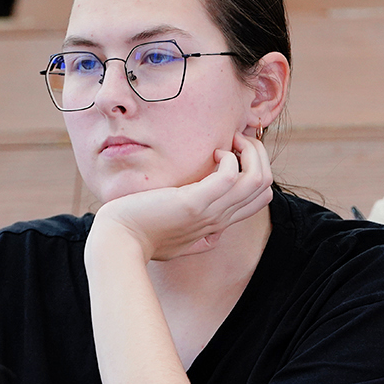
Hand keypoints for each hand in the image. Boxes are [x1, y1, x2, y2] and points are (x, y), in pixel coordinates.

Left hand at [91, 133, 274, 261]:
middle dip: (258, 155)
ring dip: (250, 152)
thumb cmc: (141, 239)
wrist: (118, 242)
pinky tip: (212, 153)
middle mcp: (219, 219)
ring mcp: (209, 212)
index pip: (259, 199)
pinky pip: (230, 176)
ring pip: (258, 179)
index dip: (255, 170)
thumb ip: (199, 238)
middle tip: (235, 141)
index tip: (233, 153)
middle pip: (265, 186)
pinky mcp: (193, 203)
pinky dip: (229, 159)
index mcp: (216, 224)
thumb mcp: (178, 242)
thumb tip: (214, 237)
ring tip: (230, 142)